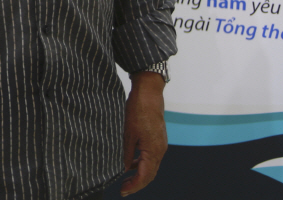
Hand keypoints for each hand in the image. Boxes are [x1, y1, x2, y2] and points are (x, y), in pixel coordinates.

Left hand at [121, 72, 166, 195]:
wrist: (149, 93)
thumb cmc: (138, 111)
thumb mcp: (128, 133)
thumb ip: (127, 153)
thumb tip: (125, 169)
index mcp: (153, 151)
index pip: (145, 176)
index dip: (134, 186)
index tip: (122, 191)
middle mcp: (160, 150)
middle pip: (150, 174)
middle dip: (137, 184)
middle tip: (123, 189)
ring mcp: (160, 144)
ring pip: (152, 166)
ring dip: (140, 174)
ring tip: (125, 179)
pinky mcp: (158, 139)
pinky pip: (151, 157)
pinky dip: (142, 164)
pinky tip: (131, 163)